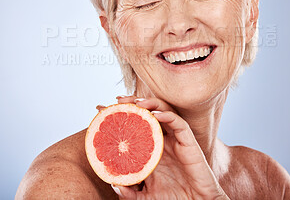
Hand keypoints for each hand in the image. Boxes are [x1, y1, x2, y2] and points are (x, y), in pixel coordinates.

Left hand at [106, 96, 229, 199]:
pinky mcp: (188, 140)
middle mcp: (162, 139)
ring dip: (149, 104)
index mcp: (151, 147)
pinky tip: (154, 115)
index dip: (120, 115)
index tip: (101, 110)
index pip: (134, 124)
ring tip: (135, 103)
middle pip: (147, 113)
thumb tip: (114, 184)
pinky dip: (167, 116)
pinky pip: (178, 123)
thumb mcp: (146, 196)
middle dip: (132, 103)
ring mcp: (175, 138)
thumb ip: (131, 192)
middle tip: (118, 100)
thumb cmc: (174, 198)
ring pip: (162, 111)